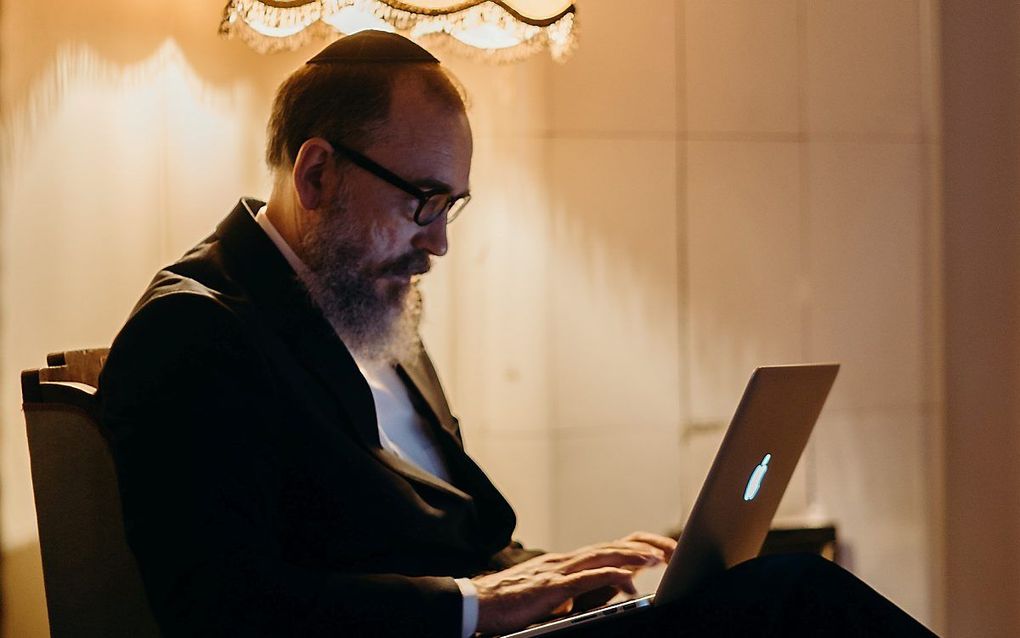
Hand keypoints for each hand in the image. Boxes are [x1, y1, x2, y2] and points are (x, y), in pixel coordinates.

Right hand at [472, 532, 675, 634]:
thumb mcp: (547, 596)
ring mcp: (558, 571)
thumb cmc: (507, 603)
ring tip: (658, 557)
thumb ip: (572, 592)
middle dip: (643, 546)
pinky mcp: (551, 587)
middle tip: (669, 549)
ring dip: (632, 555)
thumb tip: (597, 593)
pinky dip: (610, 574)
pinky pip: (586, 577)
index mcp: (564, 563)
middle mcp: (564, 561)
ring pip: (602, 555)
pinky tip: (628, 575)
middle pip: (611, 546)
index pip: (606, 548)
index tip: (658, 550)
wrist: (476, 604)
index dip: (633, 547)